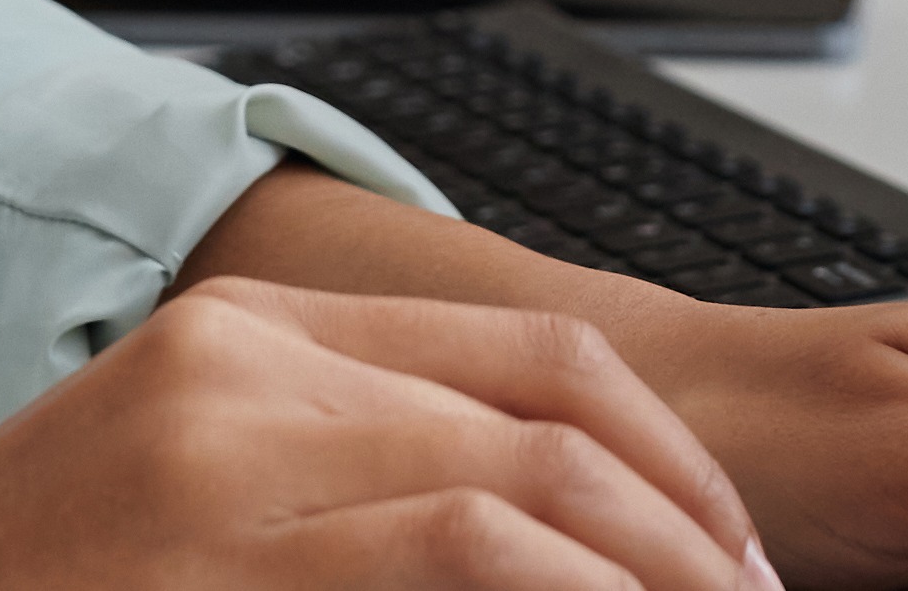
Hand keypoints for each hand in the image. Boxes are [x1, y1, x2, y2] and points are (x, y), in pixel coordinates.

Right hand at [0, 278, 775, 590]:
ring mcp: (219, 475)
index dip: (671, 461)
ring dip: (659, 581)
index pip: (534, 354)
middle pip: (559, 418)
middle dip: (696, 534)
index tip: (730, 555)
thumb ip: (338, 485)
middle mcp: (239, 379)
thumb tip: (534, 542)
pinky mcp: (211, 567)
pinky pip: (457, 563)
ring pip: (527, 498)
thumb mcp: (177, 497)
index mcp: (243, 340)